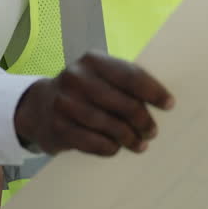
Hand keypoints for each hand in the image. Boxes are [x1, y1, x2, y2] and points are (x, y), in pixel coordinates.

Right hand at [13, 51, 174, 156]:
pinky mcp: (57, 128)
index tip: (170, 105)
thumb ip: (125, 83)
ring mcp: (64, 103)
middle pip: (122, 103)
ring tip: (140, 144)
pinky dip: (109, 147)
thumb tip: (163, 102)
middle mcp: (77, 78)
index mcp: (94, 60)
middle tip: (153, 132)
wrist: (37, 107)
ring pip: (108, 124)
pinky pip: (92, 142)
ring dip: (129, 137)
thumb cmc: (84, 92)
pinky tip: (116, 148)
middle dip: (142, 120)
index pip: (131, 76)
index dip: (153, 92)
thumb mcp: (100, 77)